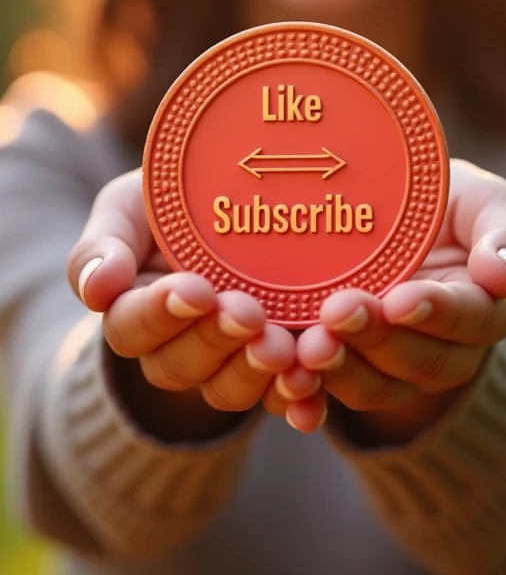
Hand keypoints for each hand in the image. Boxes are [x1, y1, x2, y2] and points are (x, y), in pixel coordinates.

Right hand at [67, 170, 295, 429]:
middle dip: (215, 342)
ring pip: (226, 390)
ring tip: (281, 348)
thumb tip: (97, 290)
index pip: (131, 328)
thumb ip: (103, 245)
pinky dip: (294, 401)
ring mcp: (225, 363)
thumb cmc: (171, 202)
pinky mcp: (272, 370)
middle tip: (248, 315)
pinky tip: (310, 389)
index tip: (196, 290)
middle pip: (180, 366)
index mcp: (133, 311)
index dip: (161, 315)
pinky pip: (278, 398)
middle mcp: (175, 347)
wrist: (235, 202)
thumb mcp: (128, 208)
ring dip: (253, 373)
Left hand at [283, 159, 505, 438]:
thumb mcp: (484, 201)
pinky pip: (332, 395)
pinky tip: (290, 386)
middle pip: (420, 361)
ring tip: (309, 346)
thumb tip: (502, 275)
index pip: (470, 319)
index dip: (437, 313)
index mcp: (483, 307)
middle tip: (338, 312)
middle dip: (378, 340)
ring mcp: (394, 366)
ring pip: (377, 387)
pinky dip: (310, 398)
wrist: (386, 209)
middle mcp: (445, 348)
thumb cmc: (443, 199)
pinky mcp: (348, 370)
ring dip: (343, 370)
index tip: (400, 300)